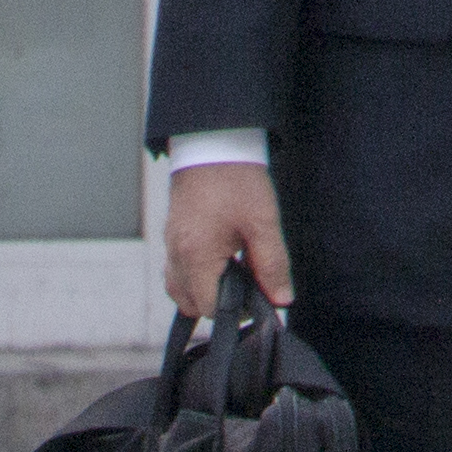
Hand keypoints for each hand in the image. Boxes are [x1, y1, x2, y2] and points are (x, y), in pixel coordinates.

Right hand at [163, 158, 289, 311]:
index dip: (236, 309)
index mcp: (197, 256)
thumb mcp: (263, 223)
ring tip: (231, 273)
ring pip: (179, 290)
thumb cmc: (236, 179)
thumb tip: (281, 300)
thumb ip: (272, 265)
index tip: (255, 293)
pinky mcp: (172, 235)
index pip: (210, 308)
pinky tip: (217, 260)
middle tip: (245, 283)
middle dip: (217, 303)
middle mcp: (176, 255)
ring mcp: (170, 245)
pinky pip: (176, 270)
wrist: (213, 142)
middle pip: (190, 304)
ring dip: (203, 291)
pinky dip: (194, 275)